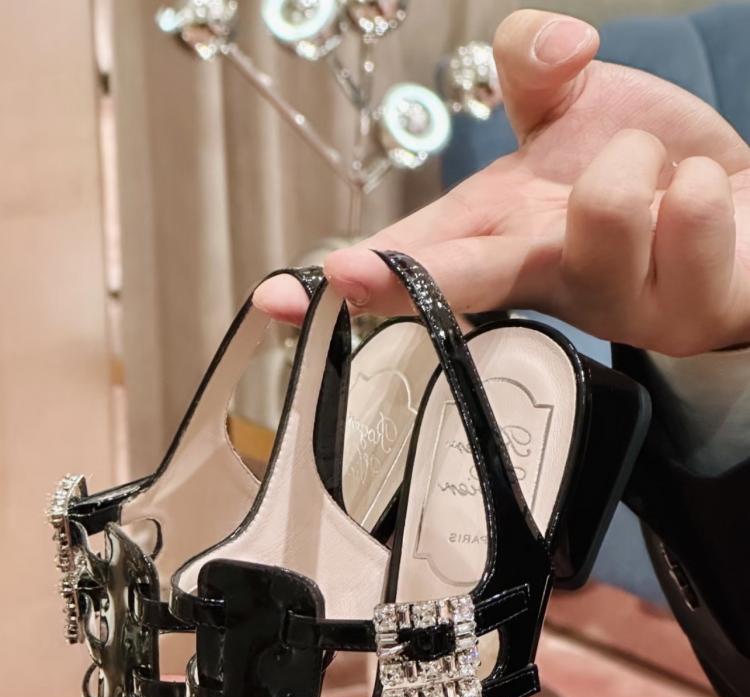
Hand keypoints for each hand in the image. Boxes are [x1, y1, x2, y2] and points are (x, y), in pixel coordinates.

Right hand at [255, 8, 749, 356]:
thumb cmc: (644, 171)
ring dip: (630, 158)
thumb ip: (534, 60)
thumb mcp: (573, 105)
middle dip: (409, 280)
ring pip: (601, 207)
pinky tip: (692, 197)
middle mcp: (542, 280)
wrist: (739, 214)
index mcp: (498, 236)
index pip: (410, 260)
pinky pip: (681, 211)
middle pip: (464, 284)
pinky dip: (690, 180)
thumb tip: (554, 45)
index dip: (347, 282)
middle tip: (351, 277)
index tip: (282, 298)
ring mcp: (613, 302)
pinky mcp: (690, 307)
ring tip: (646, 177)